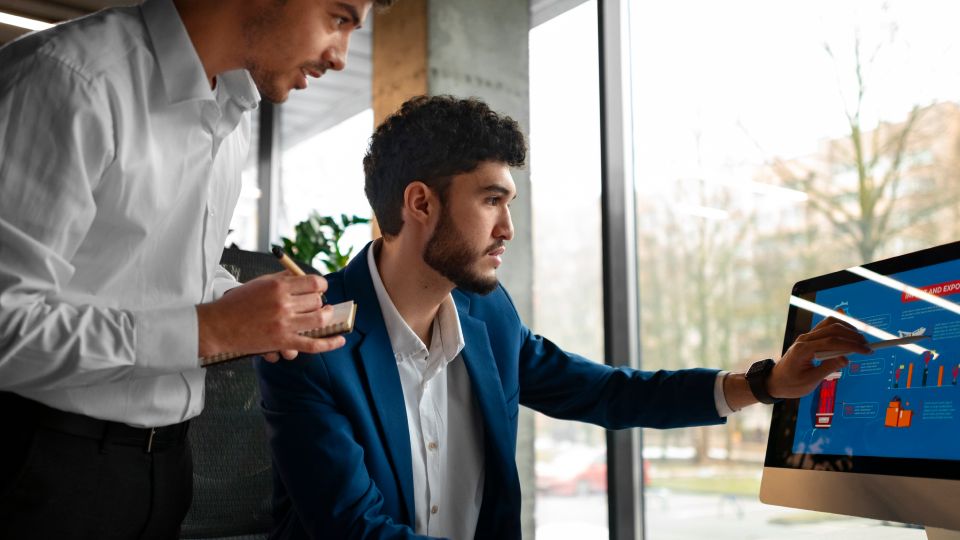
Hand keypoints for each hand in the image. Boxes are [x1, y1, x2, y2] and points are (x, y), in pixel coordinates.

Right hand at [197, 271, 345, 360]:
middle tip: (314, 304)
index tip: (318, 289)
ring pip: (320, 319)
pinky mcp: (283, 342)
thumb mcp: (259, 283)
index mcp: (278, 285)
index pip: (313, 282)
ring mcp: (284, 324)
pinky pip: (313, 344)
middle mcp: (283, 303)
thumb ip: (283, 279)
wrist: (218, 326)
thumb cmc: (237, 304)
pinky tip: (341, 338)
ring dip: (326, 317)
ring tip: (326, 315)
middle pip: (317, 301)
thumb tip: (304, 277)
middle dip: (320, 302)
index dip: (320, 286)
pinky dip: (330, 343)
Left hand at [767, 317, 870, 398]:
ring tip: (860, 340)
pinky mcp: (809, 338)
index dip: (852, 344)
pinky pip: (825, 327)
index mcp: (804, 350)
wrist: (775, 381)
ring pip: (829, 324)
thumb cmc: (791, 384)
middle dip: (852, 335)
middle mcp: (805, 339)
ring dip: (847, 329)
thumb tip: (846, 359)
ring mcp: (806, 337)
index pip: (832, 342)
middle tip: (867, 346)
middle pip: (832, 329)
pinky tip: (849, 330)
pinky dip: (839, 326)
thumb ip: (828, 368)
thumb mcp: (810, 381)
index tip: (867, 350)